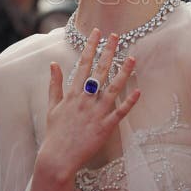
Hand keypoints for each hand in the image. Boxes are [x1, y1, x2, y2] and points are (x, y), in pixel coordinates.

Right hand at [35, 31, 140, 181]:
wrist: (58, 159)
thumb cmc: (55, 133)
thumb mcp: (52, 106)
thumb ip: (54, 84)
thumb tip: (53, 64)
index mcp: (73, 94)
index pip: (83, 64)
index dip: (91, 47)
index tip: (97, 32)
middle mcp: (85, 100)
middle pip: (99, 71)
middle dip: (108, 52)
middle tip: (117, 35)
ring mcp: (96, 113)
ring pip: (113, 88)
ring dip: (123, 72)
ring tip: (132, 57)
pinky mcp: (105, 127)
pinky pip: (120, 112)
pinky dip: (129, 102)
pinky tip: (138, 90)